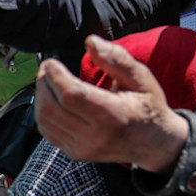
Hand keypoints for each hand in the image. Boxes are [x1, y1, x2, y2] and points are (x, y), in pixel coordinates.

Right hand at [0, 40, 18, 71]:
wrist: (23, 24)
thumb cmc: (19, 38)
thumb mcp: (14, 49)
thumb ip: (8, 58)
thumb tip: (5, 67)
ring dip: (3, 56)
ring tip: (11, 62)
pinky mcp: (2, 37)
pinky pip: (1, 45)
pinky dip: (5, 51)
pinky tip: (12, 56)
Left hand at [34, 35, 188, 173]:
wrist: (155, 143)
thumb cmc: (148, 106)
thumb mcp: (141, 78)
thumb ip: (116, 59)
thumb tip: (91, 42)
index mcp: (114, 117)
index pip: (72, 96)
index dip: (55, 76)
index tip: (52, 62)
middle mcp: (96, 137)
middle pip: (52, 108)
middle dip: (43, 83)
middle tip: (47, 68)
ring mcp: (84, 149)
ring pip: (45, 121)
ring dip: (40, 97)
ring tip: (48, 81)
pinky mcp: (76, 153)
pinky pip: (48, 132)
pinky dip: (43, 112)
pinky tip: (52, 99)